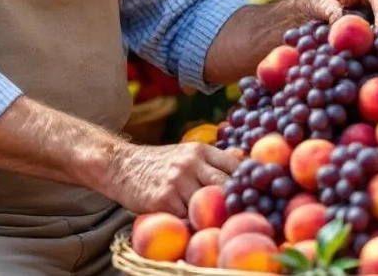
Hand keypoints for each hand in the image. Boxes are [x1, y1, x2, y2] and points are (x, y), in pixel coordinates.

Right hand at [102, 142, 241, 216]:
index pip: (235, 166)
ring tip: (216, 225)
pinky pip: (186, 219)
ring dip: (212, 218)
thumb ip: (213, 160)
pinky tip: (191, 226)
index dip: (248, 184)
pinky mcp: (164, 199)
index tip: (255, 198)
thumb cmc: (159, 163)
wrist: (121, 166)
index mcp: (201, 150)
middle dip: (235, 204)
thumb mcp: (187, 153)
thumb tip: (244, 161)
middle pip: (225, 187)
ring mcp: (177, 181)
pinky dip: (190, 225)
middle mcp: (191, 163)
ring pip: (206, 206)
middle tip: (241, 216)